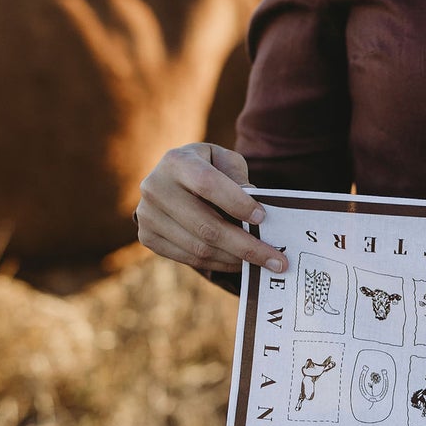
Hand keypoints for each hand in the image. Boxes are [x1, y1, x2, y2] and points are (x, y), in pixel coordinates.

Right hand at [135, 143, 288, 276]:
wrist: (171, 180)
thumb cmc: (207, 167)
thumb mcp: (225, 161)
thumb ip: (238, 178)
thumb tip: (255, 205)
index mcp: (176, 161)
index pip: (207, 184)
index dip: (236, 202)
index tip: (263, 218)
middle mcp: (155, 187)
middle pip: (206, 225)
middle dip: (246, 246)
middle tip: (278, 261)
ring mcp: (147, 215)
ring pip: (199, 248)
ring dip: (236, 259)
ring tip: (264, 264)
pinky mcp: (148, 237)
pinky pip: (189, 259)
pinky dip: (219, 264)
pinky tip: (240, 263)